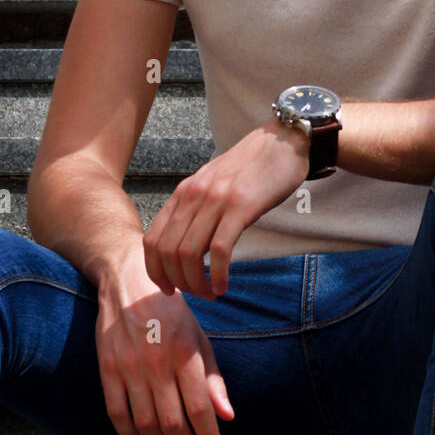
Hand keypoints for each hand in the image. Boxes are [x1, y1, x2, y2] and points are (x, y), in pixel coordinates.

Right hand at [96, 246, 234, 434]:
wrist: (128, 281)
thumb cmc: (171, 312)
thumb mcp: (198, 337)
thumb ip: (212, 378)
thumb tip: (227, 416)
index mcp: (185, 354)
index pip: (200, 410)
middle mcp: (157, 364)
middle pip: (173, 424)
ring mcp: (129, 368)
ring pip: (145, 425)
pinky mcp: (107, 369)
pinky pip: (117, 414)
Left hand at [143, 118, 309, 298]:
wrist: (282, 140)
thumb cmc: (251, 167)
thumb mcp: (213, 183)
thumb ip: (197, 208)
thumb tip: (186, 244)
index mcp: (183, 192)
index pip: (152, 239)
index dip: (155, 271)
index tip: (169, 288)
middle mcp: (193, 195)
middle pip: (167, 252)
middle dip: (177, 282)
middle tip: (195, 294)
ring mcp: (216, 199)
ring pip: (188, 254)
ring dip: (196, 283)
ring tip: (210, 293)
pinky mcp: (240, 206)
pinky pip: (219, 250)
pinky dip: (218, 275)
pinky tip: (223, 286)